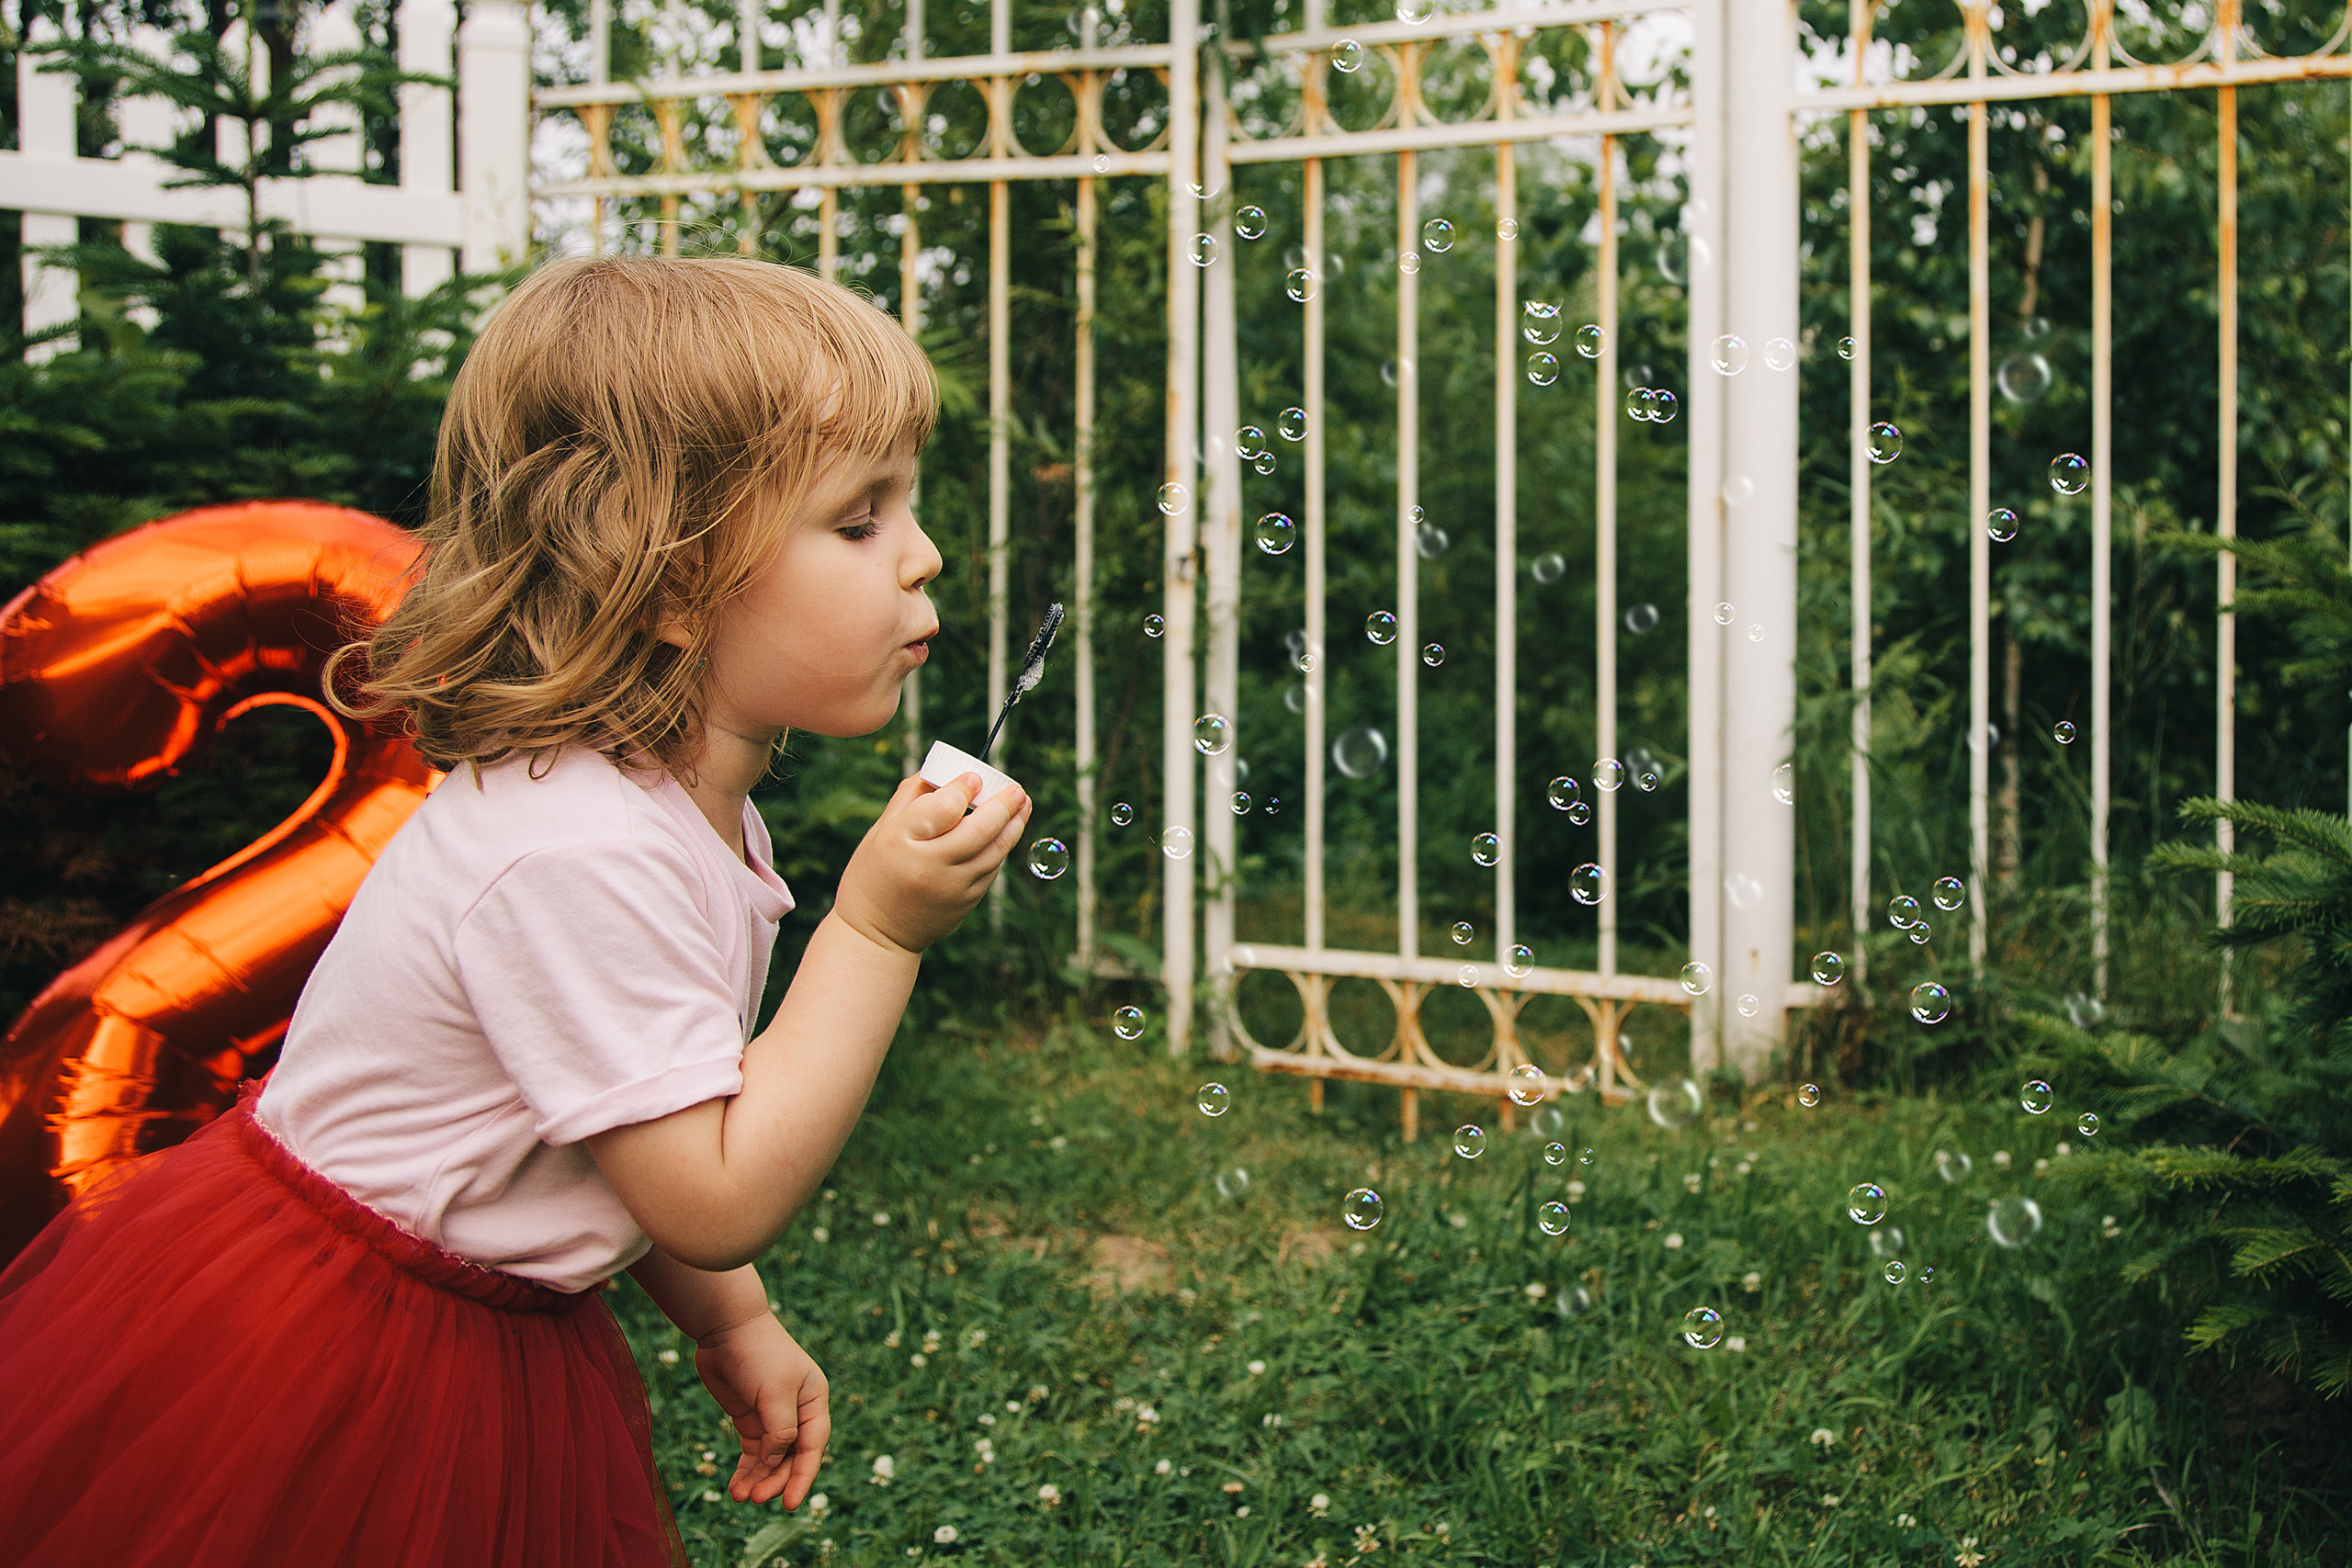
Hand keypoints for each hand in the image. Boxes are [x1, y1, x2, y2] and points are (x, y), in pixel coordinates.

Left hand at [693, 1313, 830, 1508]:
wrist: (726, 1329)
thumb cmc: (758, 1354)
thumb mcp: (774, 1392)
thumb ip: (780, 1430)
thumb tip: (774, 1463)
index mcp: (814, 1402)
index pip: (812, 1448)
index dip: (803, 1478)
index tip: (790, 1505)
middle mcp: (798, 1413)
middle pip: (791, 1458)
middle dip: (774, 1481)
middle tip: (754, 1499)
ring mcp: (772, 1418)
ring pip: (770, 1460)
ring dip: (758, 1480)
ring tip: (739, 1496)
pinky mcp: (750, 1420)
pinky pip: (752, 1454)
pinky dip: (746, 1471)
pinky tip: (735, 1487)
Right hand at [832, 771, 1028, 953]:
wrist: (875, 935)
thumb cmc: (875, 873)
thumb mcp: (880, 832)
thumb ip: (911, 799)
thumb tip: (944, 772)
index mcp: (901, 842)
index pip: (944, 808)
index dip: (964, 789)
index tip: (974, 778)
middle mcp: (930, 866)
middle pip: (980, 829)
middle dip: (1004, 805)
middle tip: (1017, 789)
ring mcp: (952, 889)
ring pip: (994, 851)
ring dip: (1014, 825)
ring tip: (1023, 805)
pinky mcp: (966, 904)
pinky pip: (991, 869)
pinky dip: (1001, 848)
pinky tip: (1006, 833)